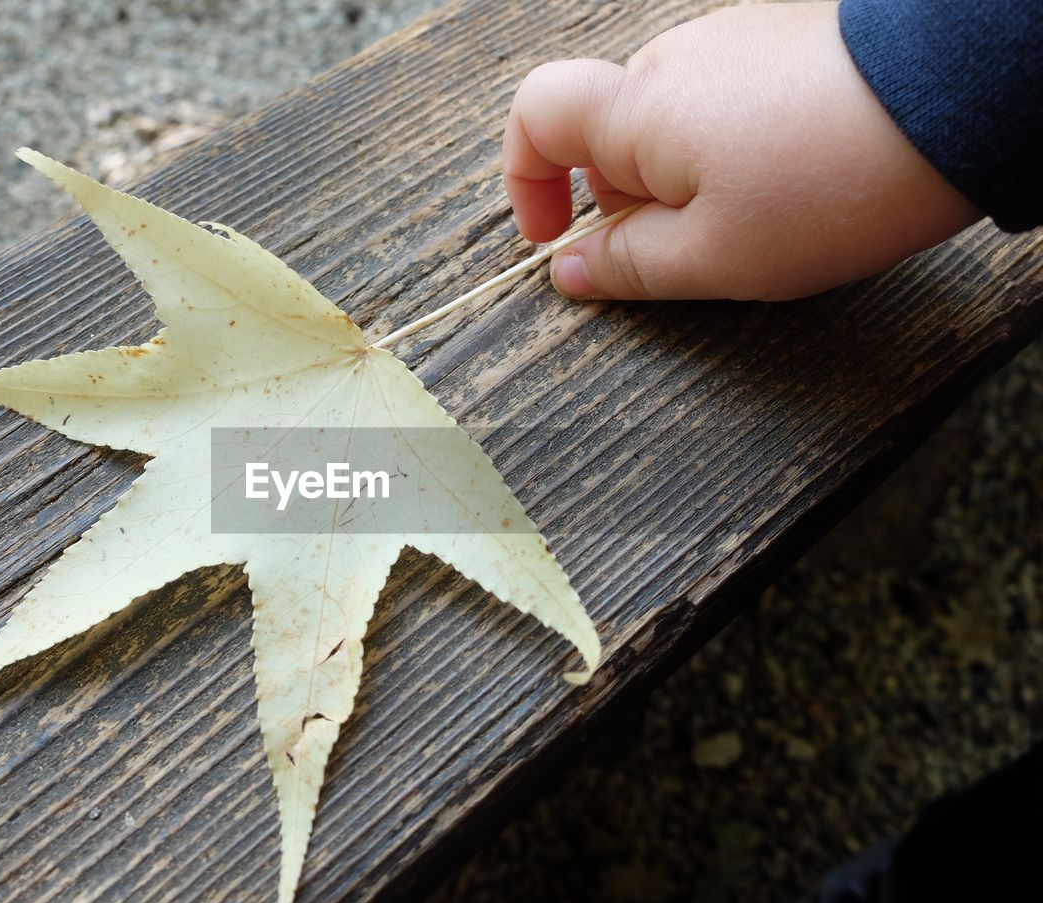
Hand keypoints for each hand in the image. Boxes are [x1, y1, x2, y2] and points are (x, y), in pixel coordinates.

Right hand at [502, 1, 980, 300]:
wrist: (962, 96)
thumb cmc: (831, 185)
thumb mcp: (716, 258)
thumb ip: (629, 268)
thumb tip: (571, 272)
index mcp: (637, 111)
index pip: (534, 118)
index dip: (527, 182)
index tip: (556, 240)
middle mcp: (674, 61)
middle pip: (609, 134)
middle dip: (627, 203)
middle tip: (691, 253)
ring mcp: (733, 43)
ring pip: (672, 124)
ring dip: (687, 182)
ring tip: (761, 221)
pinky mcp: (785, 42)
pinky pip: (727, 103)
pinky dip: (734, 151)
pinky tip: (795, 181)